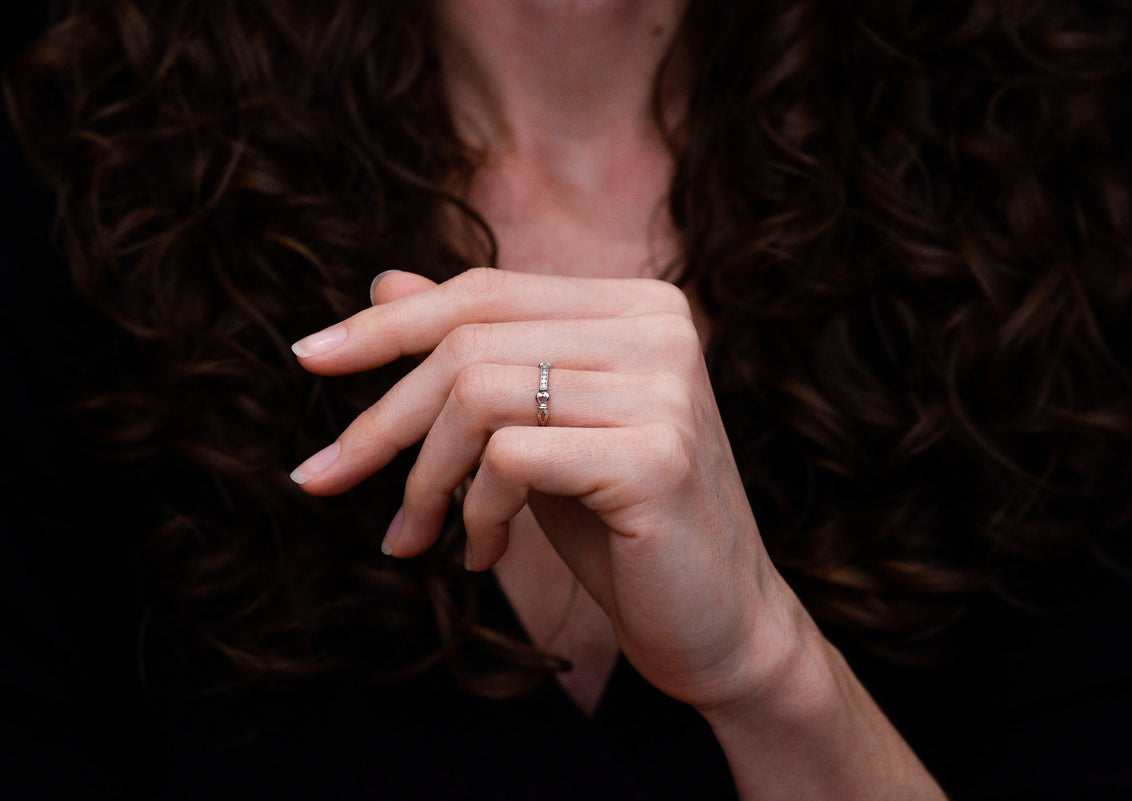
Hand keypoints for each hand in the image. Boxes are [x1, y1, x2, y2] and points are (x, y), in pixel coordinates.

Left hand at [289, 268, 808, 709]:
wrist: (717, 624)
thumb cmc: (621, 525)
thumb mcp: (539, 429)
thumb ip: (479, 354)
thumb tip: (387, 283)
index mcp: (636, 306)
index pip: (484, 292)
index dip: (386, 325)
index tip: (308, 360)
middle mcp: (659, 328)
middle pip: (468, 343)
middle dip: (382, 420)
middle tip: (327, 479)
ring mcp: (664, 387)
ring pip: (477, 396)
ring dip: (424, 478)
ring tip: (416, 536)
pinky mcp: (656, 454)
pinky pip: (509, 458)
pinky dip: (473, 511)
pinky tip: (483, 553)